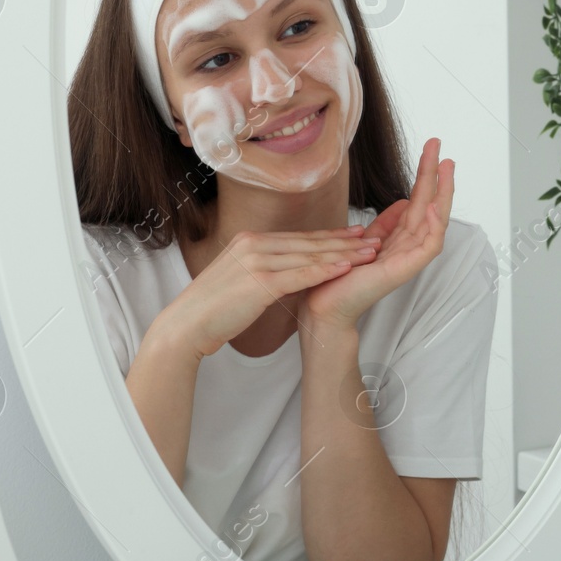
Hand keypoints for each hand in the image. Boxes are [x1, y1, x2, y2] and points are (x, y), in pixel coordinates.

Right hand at [155, 227, 380, 358]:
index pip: (299, 238)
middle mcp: (254, 244)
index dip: (330, 236)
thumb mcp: (240, 280)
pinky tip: (346, 269)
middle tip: (373, 238)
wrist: (187, 326)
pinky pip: (300, 274)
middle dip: (345, 242)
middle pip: (309, 243)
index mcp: (249, 241)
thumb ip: (263, 270)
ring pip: (310, 256)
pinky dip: (325, 270)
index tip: (355, 234)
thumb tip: (285, 273)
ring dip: (343, 254)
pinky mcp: (259, 282)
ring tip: (370, 253)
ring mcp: (256, 261)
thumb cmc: (213, 310)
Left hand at [302, 137, 454, 331]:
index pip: (418, 201)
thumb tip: (403, 201)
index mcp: (399, 239)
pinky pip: (429, 247)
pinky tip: (433, 206)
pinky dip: (433, 226)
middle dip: (436, 175)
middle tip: (440, 147)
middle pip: (430, 205)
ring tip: (445, 167)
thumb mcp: (364, 239)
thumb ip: (386, 223)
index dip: (425, 175)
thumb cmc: (340, 276)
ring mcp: (408, 258)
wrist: (324, 305)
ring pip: (436, 221)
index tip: (430, 150)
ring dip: (442, 194)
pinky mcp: (404, 270)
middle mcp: (407, 247)